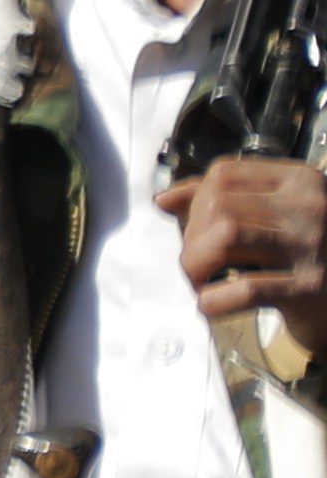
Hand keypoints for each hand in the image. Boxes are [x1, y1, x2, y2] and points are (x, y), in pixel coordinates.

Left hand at [170, 157, 326, 330]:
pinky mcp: (310, 288)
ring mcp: (311, 246)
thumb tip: (164, 198)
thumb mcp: (277, 214)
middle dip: (191, 236)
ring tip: (198, 279)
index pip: (224, 174)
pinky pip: (247, 288)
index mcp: (300, 181)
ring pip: (226, 236)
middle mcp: (309, 207)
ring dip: (195, 262)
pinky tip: (210, 303)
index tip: (194, 227)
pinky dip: (215, 298)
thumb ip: (225, 200)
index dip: (195, 201)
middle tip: (194, 260)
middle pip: (219, 205)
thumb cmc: (307, 252)